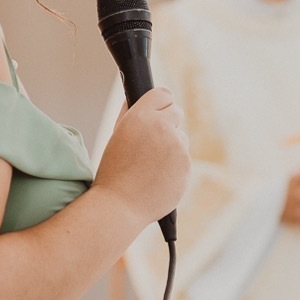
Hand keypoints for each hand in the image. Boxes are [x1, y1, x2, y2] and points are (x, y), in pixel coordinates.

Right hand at [94, 88, 190, 225]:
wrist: (119, 205)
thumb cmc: (113, 171)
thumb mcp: (117, 135)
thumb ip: (131, 113)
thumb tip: (139, 98)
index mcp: (140, 116)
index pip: (162, 94)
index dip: (160, 102)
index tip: (159, 108)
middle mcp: (162, 127)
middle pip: (176, 111)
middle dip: (168, 122)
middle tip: (154, 138)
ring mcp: (177, 147)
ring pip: (181, 137)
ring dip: (171, 146)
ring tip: (150, 165)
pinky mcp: (186, 165)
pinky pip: (183, 158)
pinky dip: (174, 165)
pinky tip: (158, 176)